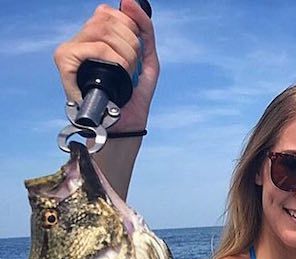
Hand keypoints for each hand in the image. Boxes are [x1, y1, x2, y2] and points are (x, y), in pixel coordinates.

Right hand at [53, 0, 158, 130]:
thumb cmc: (134, 96)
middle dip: (131, 42)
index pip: (109, 13)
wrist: (125, 125)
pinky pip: (98, 48)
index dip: (129, 26)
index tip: (135, 51)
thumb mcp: (146, 59)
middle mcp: (80, 41)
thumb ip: (144, 29)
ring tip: (126, 73)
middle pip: (108, 19)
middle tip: (132, 67)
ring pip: (104, 31)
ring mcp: (71, 51)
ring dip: (126, 53)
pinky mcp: (65, 62)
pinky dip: (116, 60)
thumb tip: (129, 2)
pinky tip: (119, 74)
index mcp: (95, 38)